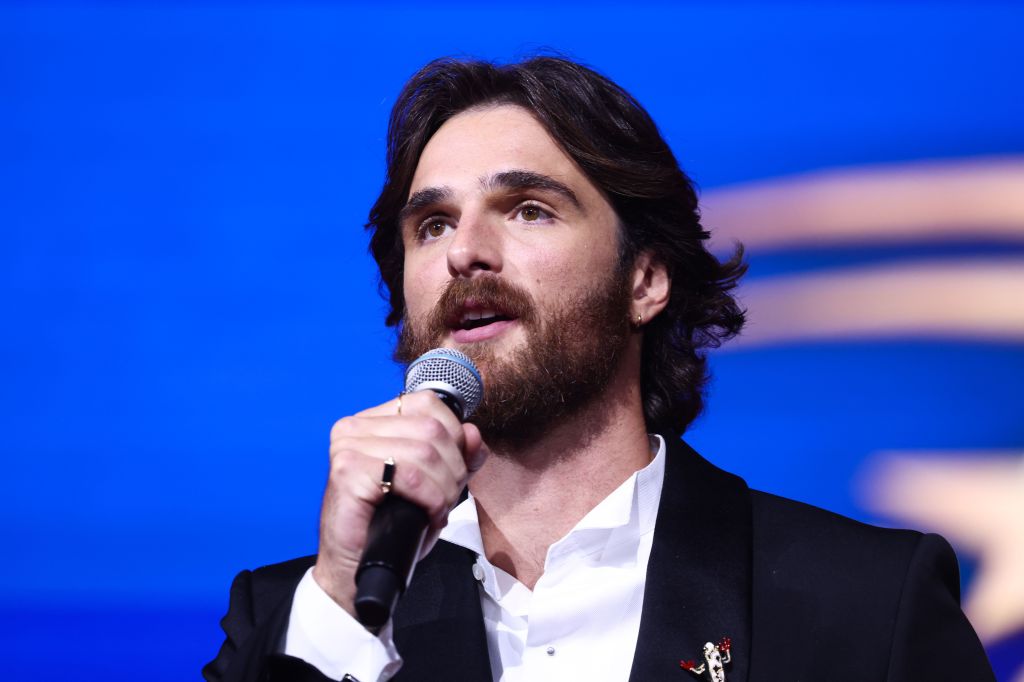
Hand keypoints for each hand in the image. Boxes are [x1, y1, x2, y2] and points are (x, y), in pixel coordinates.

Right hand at [311, 390, 488, 617]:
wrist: (357, 570)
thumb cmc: (391, 527)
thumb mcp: (435, 485)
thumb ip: (458, 457)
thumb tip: (474, 434)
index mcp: (373, 421)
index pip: (429, 403)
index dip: (454, 436)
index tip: (453, 469)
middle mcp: (356, 427)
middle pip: (432, 429)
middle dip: (453, 469)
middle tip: (445, 499)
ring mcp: (348, 447)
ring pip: (425, 452)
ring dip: (443, 488)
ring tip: (436, 510)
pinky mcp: (347, 472)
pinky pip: (411, 476)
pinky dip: (430, 499)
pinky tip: (426, 514)